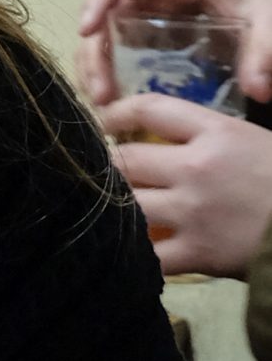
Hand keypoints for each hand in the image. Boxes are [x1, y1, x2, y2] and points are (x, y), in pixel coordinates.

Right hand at [78, 0, 271, 104]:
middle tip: (101, 94)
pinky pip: (119, 52)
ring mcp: (148, 17)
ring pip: (104, 37)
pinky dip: (110, 76)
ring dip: (95, 69)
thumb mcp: (269, 16)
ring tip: (104, 104)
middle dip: (93, 54)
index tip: (87, 31)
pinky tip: (116, 102)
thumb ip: (264, 50)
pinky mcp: (152, 38)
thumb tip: (257, 91)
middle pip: (103, 16)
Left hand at [100, 97, 271, 277]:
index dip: (115, 113)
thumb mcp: (262, 142)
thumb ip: (220, 136)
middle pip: (125, 160)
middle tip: (108, 173)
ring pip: (128, 205)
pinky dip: (138, 252)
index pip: (149, 108)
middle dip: (110, 166)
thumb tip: (180, 134)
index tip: (103, 121)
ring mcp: (192, 212)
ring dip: (119, 208)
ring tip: (118, 209)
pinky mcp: (198, 253)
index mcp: (218, 133)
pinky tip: (137, 250)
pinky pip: (148, 253)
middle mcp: (196, 168)